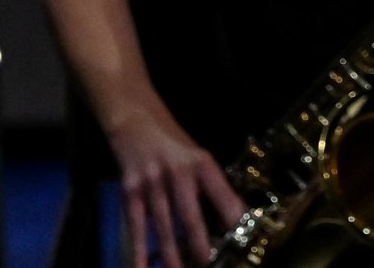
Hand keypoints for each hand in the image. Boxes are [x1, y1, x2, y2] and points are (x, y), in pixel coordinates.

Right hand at [108, 108, 248, 267]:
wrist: (135, 119)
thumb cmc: (173, 143)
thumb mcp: (198, 158)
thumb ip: (211, 187)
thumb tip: (230, 221)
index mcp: (202, 163)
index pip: (222, 194)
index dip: (232, 218)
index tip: (242, 240)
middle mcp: (178, 172)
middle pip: (191, 217)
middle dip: (200, 247)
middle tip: (209, 266)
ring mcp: (152, 183)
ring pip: (164, 227)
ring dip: (172, 256)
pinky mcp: (130, 191)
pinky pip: (137, 226)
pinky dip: (139, 251)